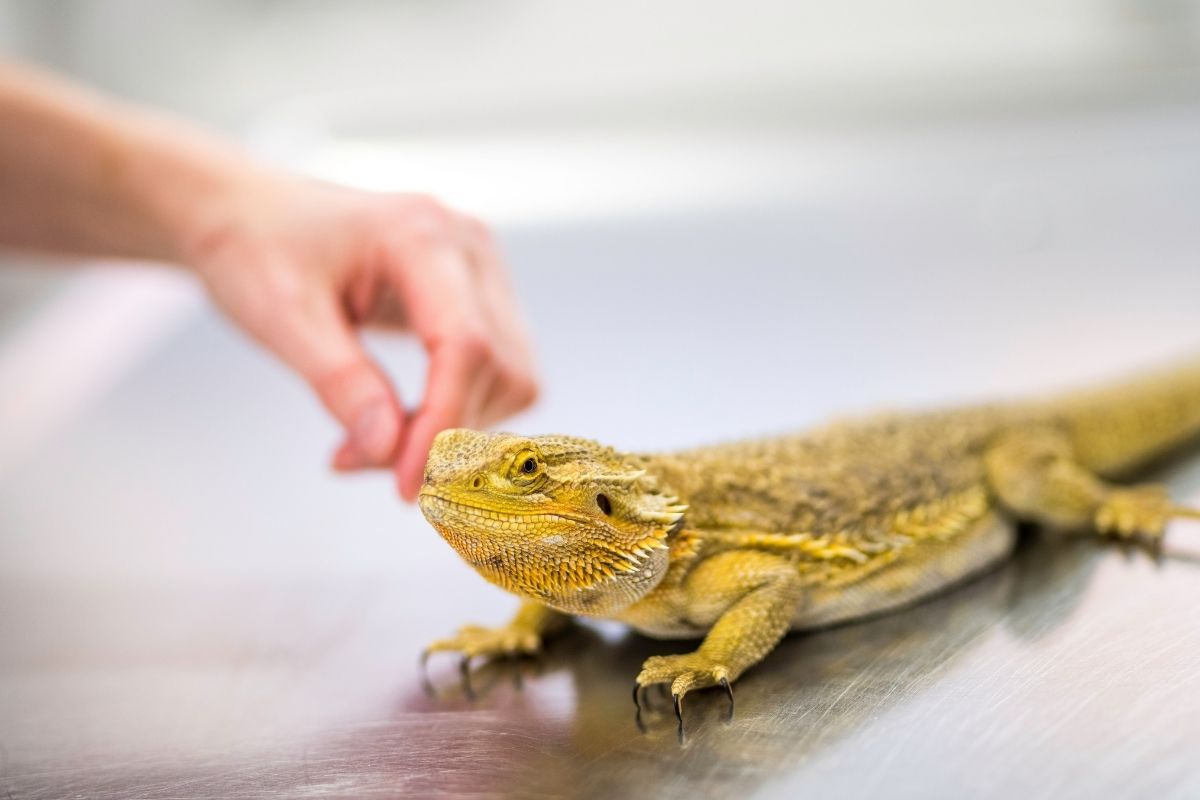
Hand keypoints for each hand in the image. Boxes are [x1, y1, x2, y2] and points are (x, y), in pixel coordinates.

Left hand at [183, 175, 537, 499]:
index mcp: (421, 234)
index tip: (404, 485)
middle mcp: (469, 246)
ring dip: (453, 430)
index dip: (444, 423)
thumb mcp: (280, 316)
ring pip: (510, 379)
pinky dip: (456, 414)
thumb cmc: (257, 248)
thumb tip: (391, 452)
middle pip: (498, 368)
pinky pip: (497, 375)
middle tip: (361, 461)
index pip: (466, 344)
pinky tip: (398, 422)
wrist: (251, 213)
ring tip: (372, 442)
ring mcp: (483, 271)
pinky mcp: (481, 298)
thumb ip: (340, 382)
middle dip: (443, 433)